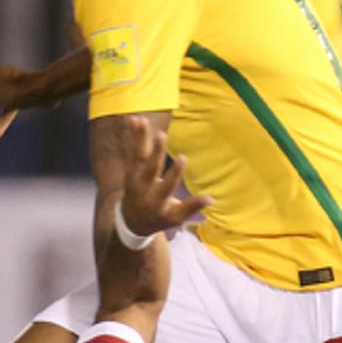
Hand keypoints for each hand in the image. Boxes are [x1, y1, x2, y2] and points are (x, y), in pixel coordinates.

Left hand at [116, 116, 210, 236]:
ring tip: (141, 120)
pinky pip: (129, 151)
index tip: (184, 158)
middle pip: (150, 168)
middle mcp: (143, 188)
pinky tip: (132, 120)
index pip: (167, 185)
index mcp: (157, 200)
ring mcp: (134, 178)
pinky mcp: (129, 170)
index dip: (175, 172)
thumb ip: (192, 207)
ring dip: (138, 138)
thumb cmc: (159, 218)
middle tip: (160, 134)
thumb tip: (212, 200)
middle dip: (155, 151)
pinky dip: (130, 136)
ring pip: (137, 156)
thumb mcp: (176, 218)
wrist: (130, 222)